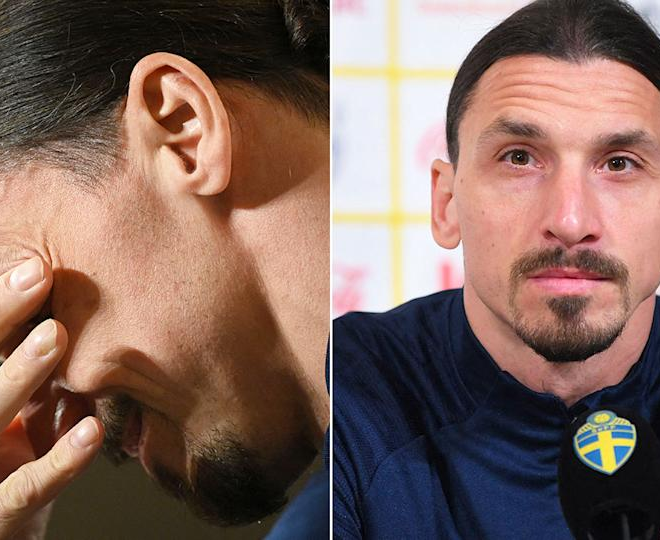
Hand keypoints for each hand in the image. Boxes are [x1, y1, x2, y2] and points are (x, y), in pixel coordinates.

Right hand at [0, 257, 103, 538]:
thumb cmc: (12, 467)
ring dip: (20, 373)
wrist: (2, 531)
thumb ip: (39, 381)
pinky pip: (25, 489)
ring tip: (57, 335)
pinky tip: (90, 430)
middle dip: (0, 317)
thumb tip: (74, 319)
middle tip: (36, 274)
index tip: (33, 265)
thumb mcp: (21, 418)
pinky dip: (60, 461)